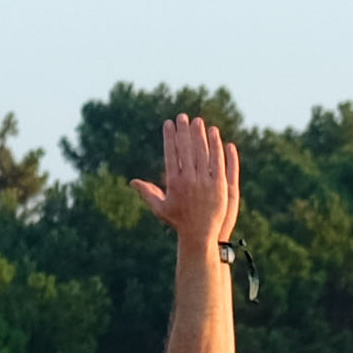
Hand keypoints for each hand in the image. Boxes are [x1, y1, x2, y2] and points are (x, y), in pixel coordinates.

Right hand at [136, 112, 240, 244]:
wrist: (201, 236)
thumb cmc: (179, 222)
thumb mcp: (161, 208)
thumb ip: (148, 192)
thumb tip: (133, 182)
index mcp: (173, 183)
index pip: (171, 153)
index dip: (169, 137)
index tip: (168, 123)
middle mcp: (189, 181)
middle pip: (186, 149)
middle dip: (184, 130)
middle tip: (182, 116)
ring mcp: (205, 182)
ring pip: (202, 152)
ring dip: (200, 134)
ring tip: (198, 121)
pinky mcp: (220, 185)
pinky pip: (217, 161)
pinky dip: (216, 146)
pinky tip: (214, 134)